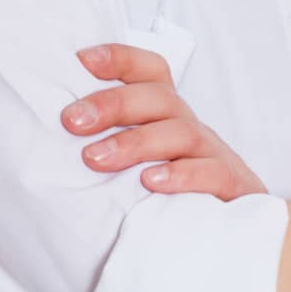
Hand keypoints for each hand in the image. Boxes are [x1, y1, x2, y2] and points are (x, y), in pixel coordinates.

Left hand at [60, 41, 267, 199]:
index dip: (120, 58)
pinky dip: (180, 175)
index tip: (81, 60)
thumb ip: (109, 142)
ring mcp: (212, 154)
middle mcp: (189, 126)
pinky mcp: (230, 187)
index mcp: (167, 114)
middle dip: (112, 104)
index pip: (150, 70)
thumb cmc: (174, 192)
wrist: (236, 233)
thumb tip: (54, 132)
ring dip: (135, 142)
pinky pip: (211, 173)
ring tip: (95, 159)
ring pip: (180, 132)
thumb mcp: (143, 160)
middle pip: (158, 97)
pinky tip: (149, 183)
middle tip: (71, 121)